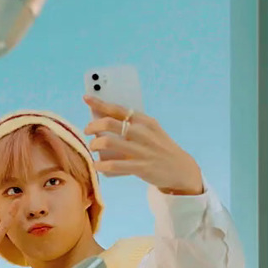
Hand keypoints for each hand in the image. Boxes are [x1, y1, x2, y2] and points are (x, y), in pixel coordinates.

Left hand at [82, 96, 204, 195]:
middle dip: (92, 126)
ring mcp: (142, 150)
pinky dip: (101, 166)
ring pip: (108, 142)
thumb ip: (132, 125)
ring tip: (92, 148)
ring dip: (94, 144)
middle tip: (87, 131)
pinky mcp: (141, 167)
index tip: (86, 98)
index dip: (99, 102)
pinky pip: (114, 165)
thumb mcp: (151, 131)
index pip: (118, 108)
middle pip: (109, 123)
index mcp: (145, 121)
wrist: (180, 169)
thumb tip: (103, 120)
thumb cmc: (159, 148)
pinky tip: (97, 166)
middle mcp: (143, 133)